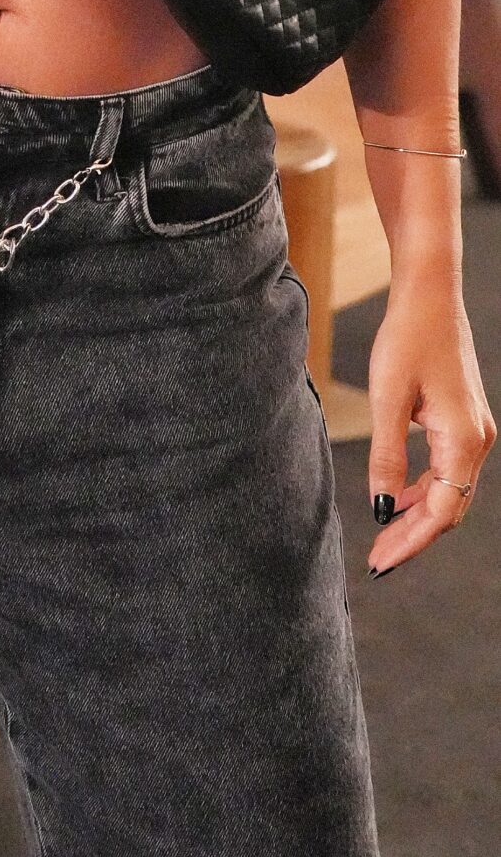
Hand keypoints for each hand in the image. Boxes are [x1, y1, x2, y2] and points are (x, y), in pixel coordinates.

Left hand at [366, 272, 494, 572]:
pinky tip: (398, 496)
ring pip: (450, 491)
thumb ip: (386, 457)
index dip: (411, 540)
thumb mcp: (386, 398)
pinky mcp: (464, 421)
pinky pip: (447, 470)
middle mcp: (478, 441)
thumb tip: (383, 508)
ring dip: (418, 513)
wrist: (429, 294)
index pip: (441, 512)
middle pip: (449, 508)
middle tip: (378, 559)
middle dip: (414, 535)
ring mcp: (475, 431)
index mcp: (463, 441)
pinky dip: (424, 488)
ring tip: (384, 534)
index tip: (380, 562)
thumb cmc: (407, 338)